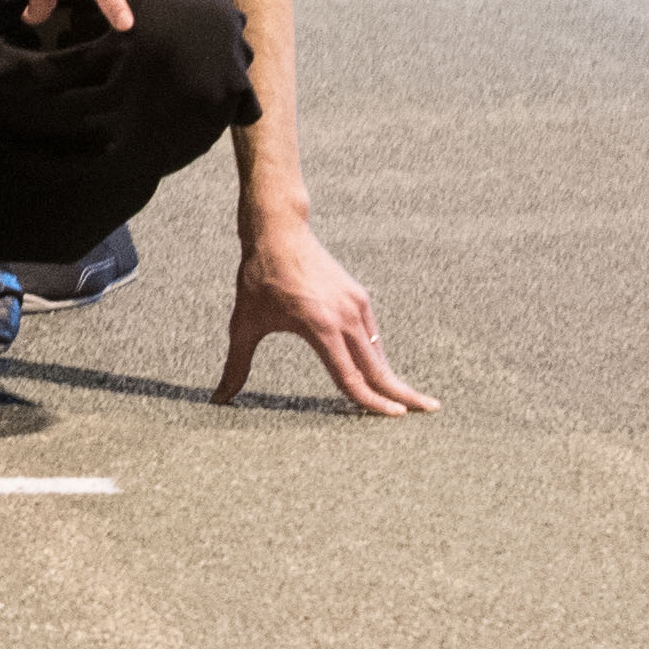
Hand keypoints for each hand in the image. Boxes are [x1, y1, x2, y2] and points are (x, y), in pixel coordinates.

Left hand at [218, 216, 433, 414]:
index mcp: (320, 326)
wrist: (279, 232)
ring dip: (391, 375)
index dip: (370, 401)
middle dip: (403, 393)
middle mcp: (345, 317)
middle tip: (429, 411)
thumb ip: (237, 363)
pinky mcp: (360, 297)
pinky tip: (381, 370)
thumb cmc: (258, 278)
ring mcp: (356, 305)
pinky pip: (373, 335)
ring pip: (378, 352)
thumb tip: (219, 397)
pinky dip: (379, 355)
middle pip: (379, 367)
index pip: (350, 375)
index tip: (393, 416)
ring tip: (408, 398)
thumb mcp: (244, 322)